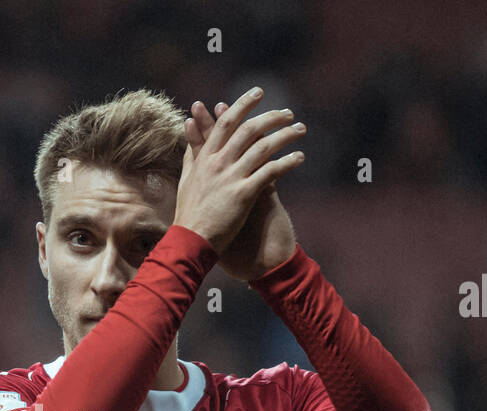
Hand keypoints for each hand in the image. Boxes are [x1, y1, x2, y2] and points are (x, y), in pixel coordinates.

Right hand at [186, 99, 304, 279]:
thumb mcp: (186, 179)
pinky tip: (300, 158)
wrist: (190, 240)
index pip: (226, 121)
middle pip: (249, 129)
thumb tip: (190, 131)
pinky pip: (270, 172)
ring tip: (300, 130)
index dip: (243, 104)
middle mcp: (218, 162)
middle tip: (288, 113)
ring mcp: (231, 177)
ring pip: (263, 147)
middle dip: (271, 117)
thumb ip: (191, 154)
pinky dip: (287, 163)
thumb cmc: (189, 212)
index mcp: (205, 157)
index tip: (258, 92)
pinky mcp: (243, 195)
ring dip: (285, 135)